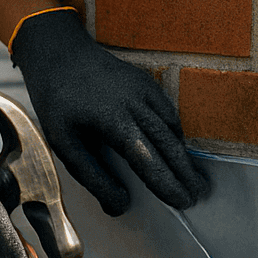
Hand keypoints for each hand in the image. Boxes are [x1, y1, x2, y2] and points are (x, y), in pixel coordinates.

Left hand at [10, 9, 209, 215]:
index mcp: (113, 120)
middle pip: (169, 145)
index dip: (167, 183)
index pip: (148, 159)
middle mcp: (135, 103)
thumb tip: (120, 204)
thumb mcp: (64, 143)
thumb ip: (93, 177)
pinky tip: (175, 150)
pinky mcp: (147, 83)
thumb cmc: (58, 101)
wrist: (61, 53)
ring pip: (172, 128)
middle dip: (186, 173)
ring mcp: (144, 90)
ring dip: (183, 156)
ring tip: (193, 179)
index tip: (182, 201)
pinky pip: (168, 113)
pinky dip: (175, 135)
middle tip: (199, 196)